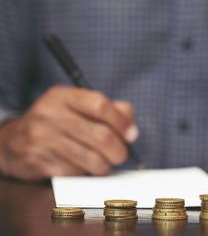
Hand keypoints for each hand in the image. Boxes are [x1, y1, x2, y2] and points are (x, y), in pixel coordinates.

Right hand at [0, 85, 138, 180]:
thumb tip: (132, 132)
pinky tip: (80, 168)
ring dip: (105, 166)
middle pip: (102, 136)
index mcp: (63, 96)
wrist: (12, 142)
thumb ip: (111, 112)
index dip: (121, 122)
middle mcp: (50, 114)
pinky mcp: (40, 162)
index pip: (100, 105)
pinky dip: (85, 174)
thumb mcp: (78, 107)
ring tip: (102, 163)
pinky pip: (77, 174)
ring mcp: (43, 139)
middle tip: (119, 155)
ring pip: (93, 160)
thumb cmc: (57, 123)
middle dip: (119, 151)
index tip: (130, 134)